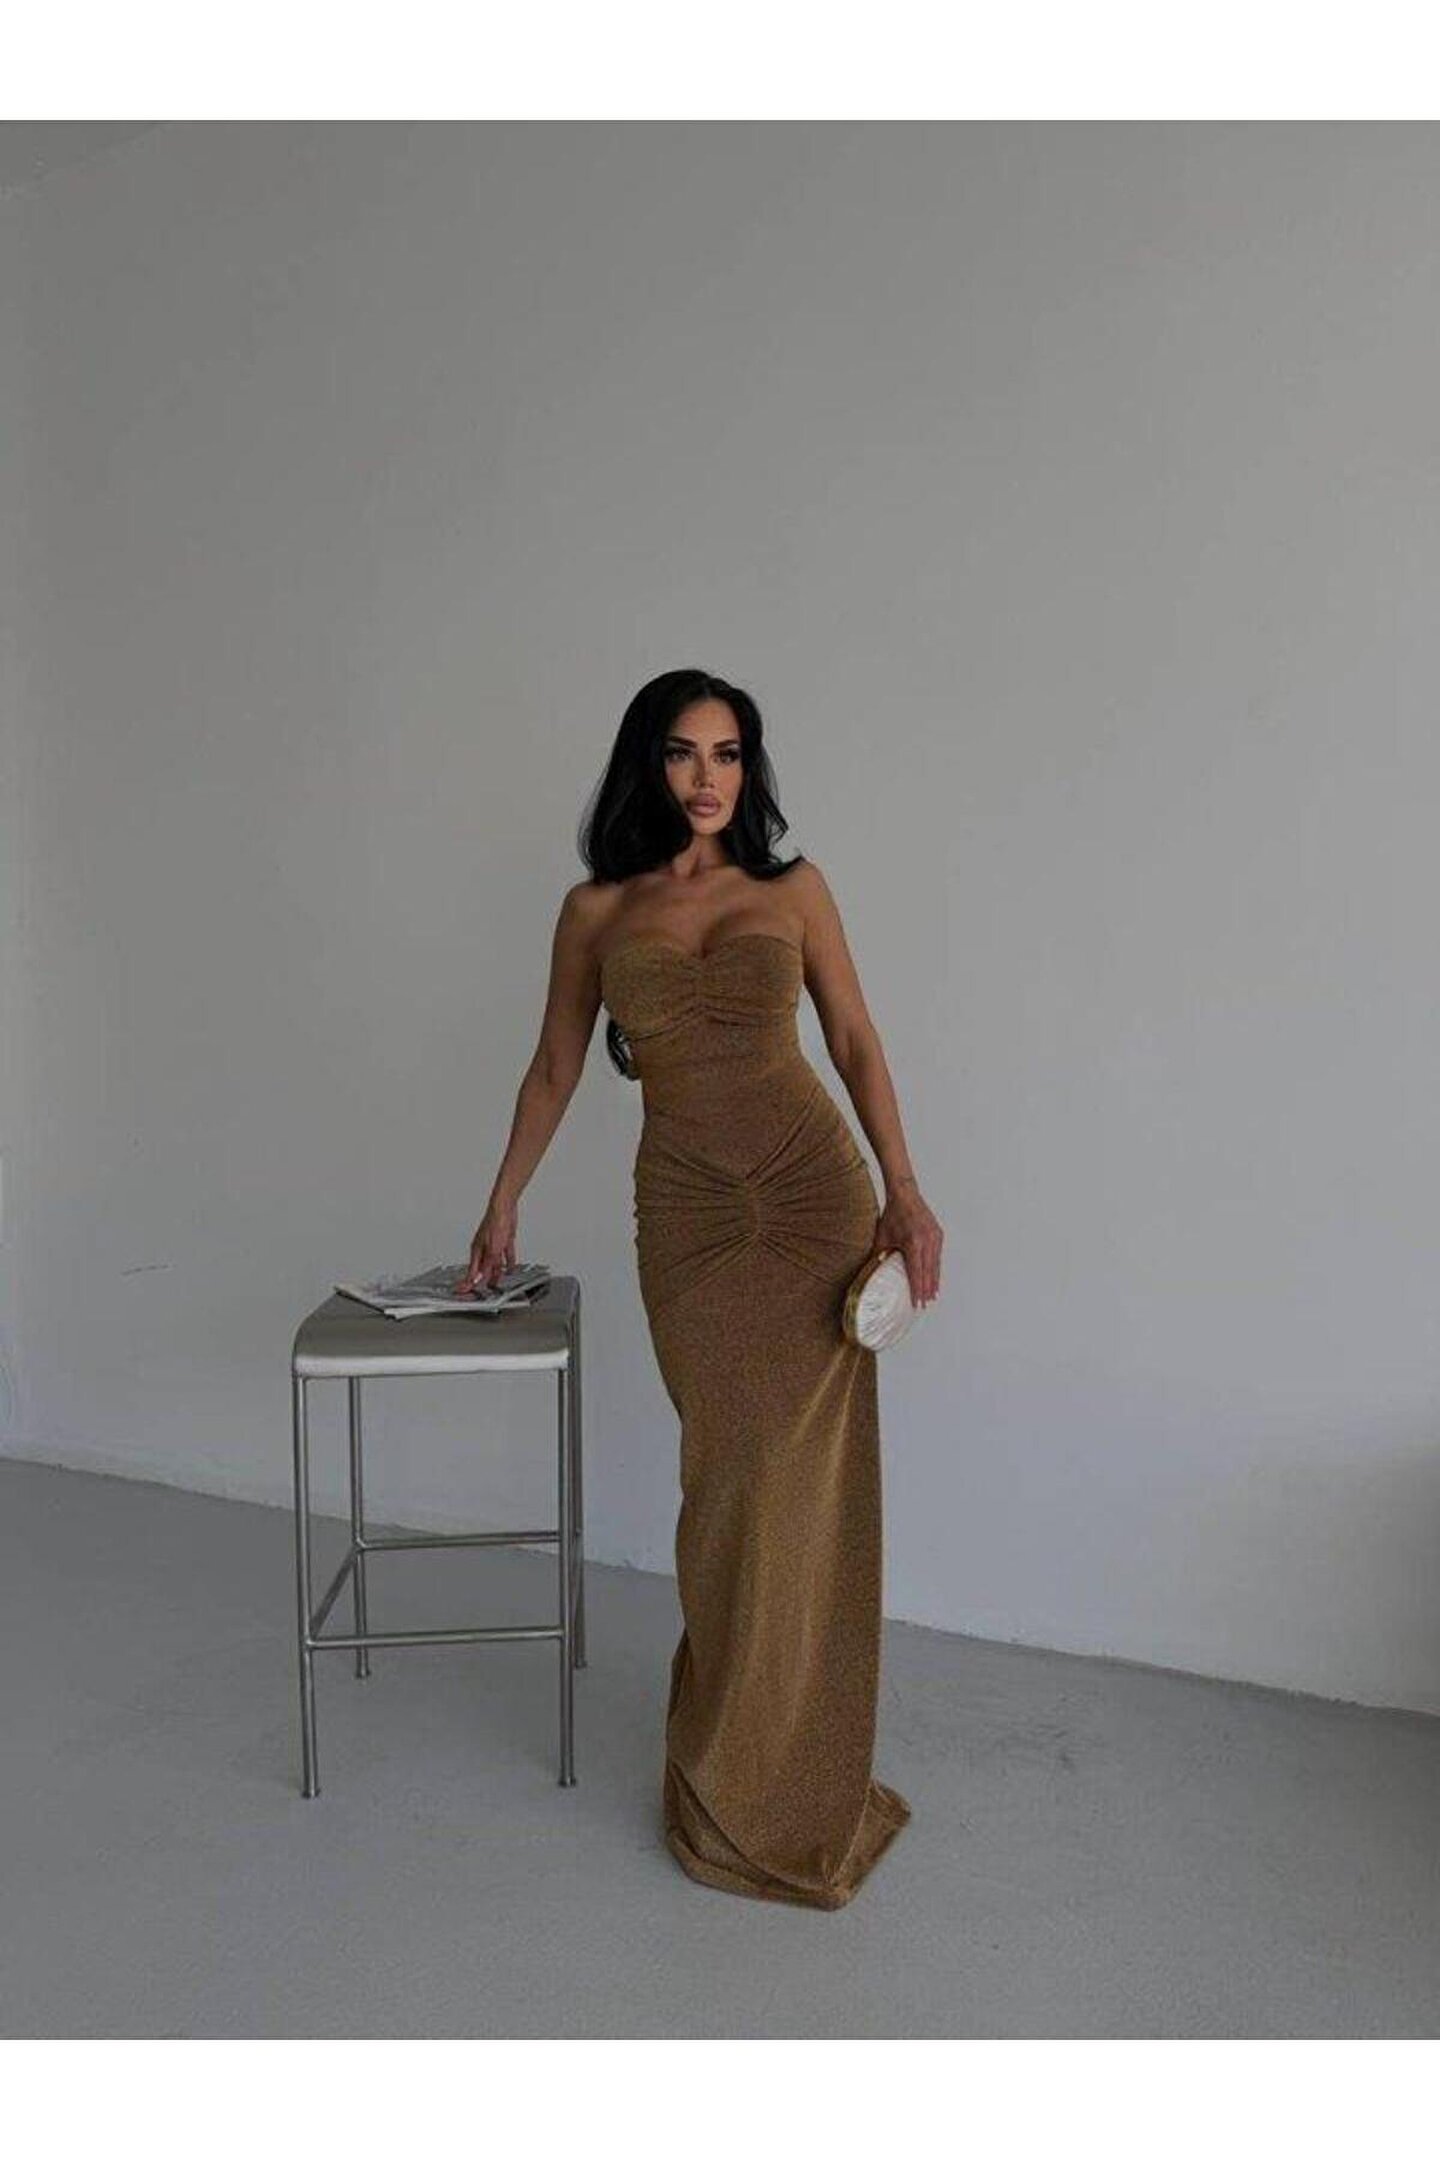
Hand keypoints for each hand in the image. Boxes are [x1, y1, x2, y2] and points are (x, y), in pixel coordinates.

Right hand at [456, 1197, 517, 1294]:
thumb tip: (482, 1277)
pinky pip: (506, 1255)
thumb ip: (488, 1265)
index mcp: (477, 1251)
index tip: (463, 1290)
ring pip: (495, 1263)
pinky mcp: (504, 1240)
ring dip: (498, 1272)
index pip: (471, 1272)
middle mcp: (484, 1249)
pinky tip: (511, 1268)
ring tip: (499, 1281)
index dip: (468, 1282)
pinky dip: (509, 1262)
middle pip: (484, 1268)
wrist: (505, 1208)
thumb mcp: (492, 1249)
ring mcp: (494, 1245)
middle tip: (486, 1289)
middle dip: (485, 1279)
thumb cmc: (495, 1222)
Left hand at [869, 1181, 942, 1308]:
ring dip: (934, 1281)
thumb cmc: (892, 1214)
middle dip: (927, 1290)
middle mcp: (927, 1241)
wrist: (905, 1194)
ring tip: (932, 1296)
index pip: (916, 1272)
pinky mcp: (938, 1234)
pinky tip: (934, 1279)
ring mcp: (935, 1237)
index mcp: (912, 1242)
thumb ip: (878, 1254)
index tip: (917, 1303)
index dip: (917, 1289)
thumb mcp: (882, 1236)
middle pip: (928, 1272)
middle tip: (925, 1305)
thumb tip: (869, 1271)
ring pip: (935, 1265)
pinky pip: (937, 1256)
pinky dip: (936, 1269)